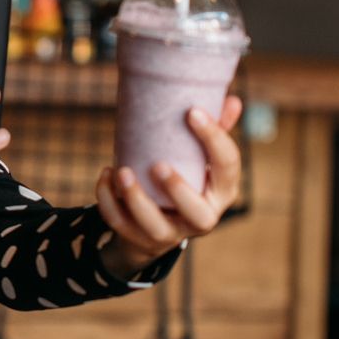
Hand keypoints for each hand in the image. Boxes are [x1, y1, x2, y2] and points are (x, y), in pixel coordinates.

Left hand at [96, 96, 243, 278]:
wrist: (154, 224)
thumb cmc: (185, 178)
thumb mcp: (200, 159)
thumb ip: (214, 132)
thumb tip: (232, 100)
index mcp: (221, 193)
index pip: (228, 167)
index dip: (214, 139)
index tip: (192, 111)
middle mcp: (201, 218)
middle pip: (198, 214)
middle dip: (178, 190)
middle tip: (158, 165)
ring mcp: (169, 233)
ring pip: (154, 226)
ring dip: (135, 198)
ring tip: (120, 170)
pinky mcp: (138, 237)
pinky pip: (120, 224)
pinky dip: (108, 201)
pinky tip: (105, 175)